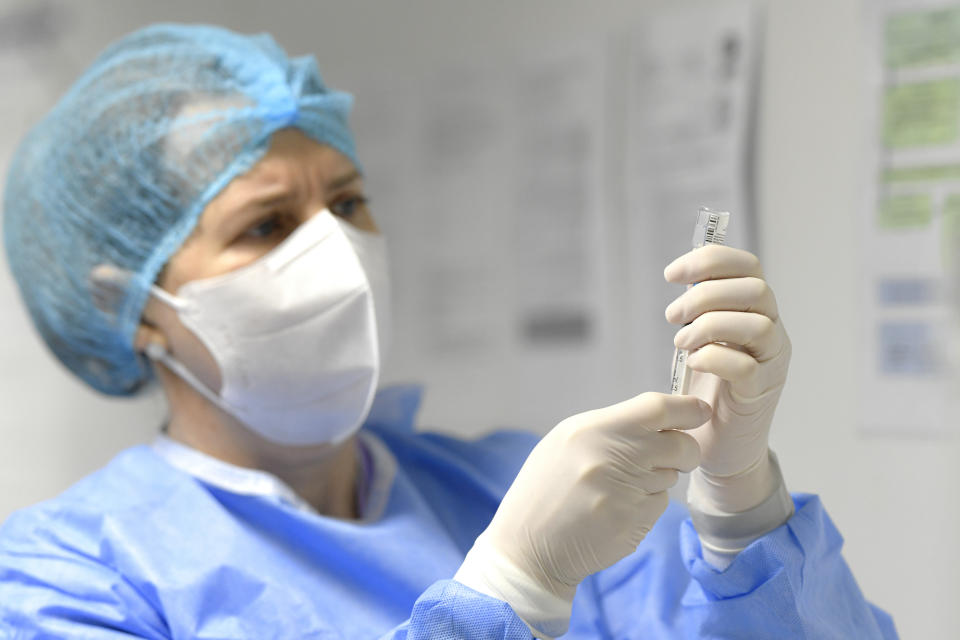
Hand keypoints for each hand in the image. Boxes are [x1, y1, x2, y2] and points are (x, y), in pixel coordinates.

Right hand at [456, 393, 707, 635]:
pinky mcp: (635, 523)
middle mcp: (613, 458)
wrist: (528, 546)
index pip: (658, 408)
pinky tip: (616, 509)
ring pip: (671, 477)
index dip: (687, 409)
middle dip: (684, 451)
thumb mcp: (566, 441)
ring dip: (658, 478)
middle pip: (681, 446)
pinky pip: (660, 504)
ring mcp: (626, 493)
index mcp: (594, 429)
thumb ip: (612, 427)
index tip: (699, 411)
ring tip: (619, 487)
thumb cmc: (545, 487)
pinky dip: (646, 504)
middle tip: (668, 456)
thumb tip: (658, 421)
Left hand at [665, 245, 790, 492]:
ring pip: (758, 324)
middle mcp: (771, 332)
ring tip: (680, 343)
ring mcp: (771, 363)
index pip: (748, 266)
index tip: (671, 275)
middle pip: (755, 289)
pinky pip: (746, 367)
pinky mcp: (760, 393)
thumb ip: (700, 308)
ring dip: (709, 326)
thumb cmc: (708, 388)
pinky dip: (714, 358)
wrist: (720, 443)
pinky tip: (693, 362)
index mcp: (755, 311)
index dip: (711, 260)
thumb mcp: (701, 338)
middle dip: (706, 294)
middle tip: (672, 316)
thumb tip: (682, 273)